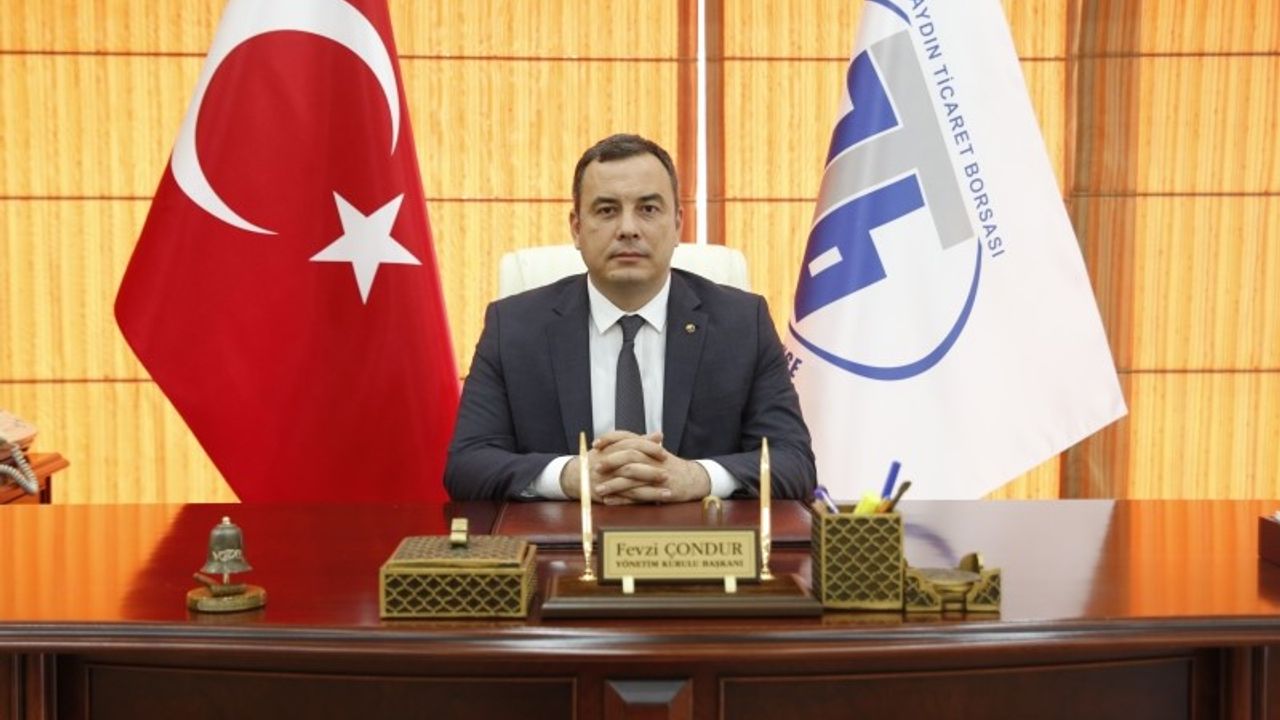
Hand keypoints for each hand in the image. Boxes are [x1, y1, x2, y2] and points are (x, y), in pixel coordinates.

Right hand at [558, 431, 657, 501]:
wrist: (575, 475)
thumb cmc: (599, 458)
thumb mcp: (616, 446)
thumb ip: (638, 441)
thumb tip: (658, 435)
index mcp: (611, 448)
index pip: (632, 445)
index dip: (649, 449)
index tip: (663, 453)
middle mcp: (607, 463)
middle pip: (631, 465)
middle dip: (651, 470)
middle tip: (667, 474)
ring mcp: (605, 480)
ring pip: (631, 485)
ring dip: (651, 490)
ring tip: (668, 493)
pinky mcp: (605, 495)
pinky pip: (625, 499)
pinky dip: (640, 502)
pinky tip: (655, 504)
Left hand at [594, 432, 710, 504]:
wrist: (693, 479)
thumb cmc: (669, 466)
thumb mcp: (655, 452)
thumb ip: (636, 446)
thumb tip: (612, 443)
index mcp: (649, 447)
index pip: (628, 437)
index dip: (611, 438)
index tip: (595, 443)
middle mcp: (653, 458)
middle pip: (629, 455)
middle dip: (611, 461)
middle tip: (595, 468)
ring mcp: (657, 475)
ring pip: (632, 477)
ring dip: (613, 484)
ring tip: (598, 489)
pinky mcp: (660, 491)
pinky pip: (638, 496)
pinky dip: (622, 499)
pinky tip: (610, 501)